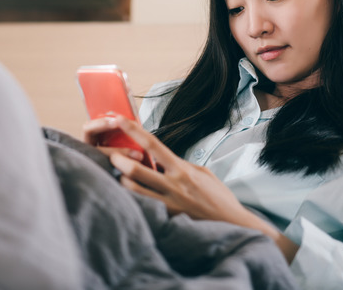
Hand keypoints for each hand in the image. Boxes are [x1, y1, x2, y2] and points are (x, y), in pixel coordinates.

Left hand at [85, 114, 300, 262]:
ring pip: (134, 189)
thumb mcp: (203, 173)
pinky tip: (125, 197)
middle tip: (110, 155)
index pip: (153, 144)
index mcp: (182, 168)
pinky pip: (143, 207)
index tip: (119, 119)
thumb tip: (164, 159)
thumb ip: (181, 165)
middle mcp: (173, 184)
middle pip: (137, 168)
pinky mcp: (167, 218)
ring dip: (122, 181)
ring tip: (117, 176)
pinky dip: (131, 199)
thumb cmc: (219, 198)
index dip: (133, 130)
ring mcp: (169, 203)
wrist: (233, 224)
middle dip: (118, 160)